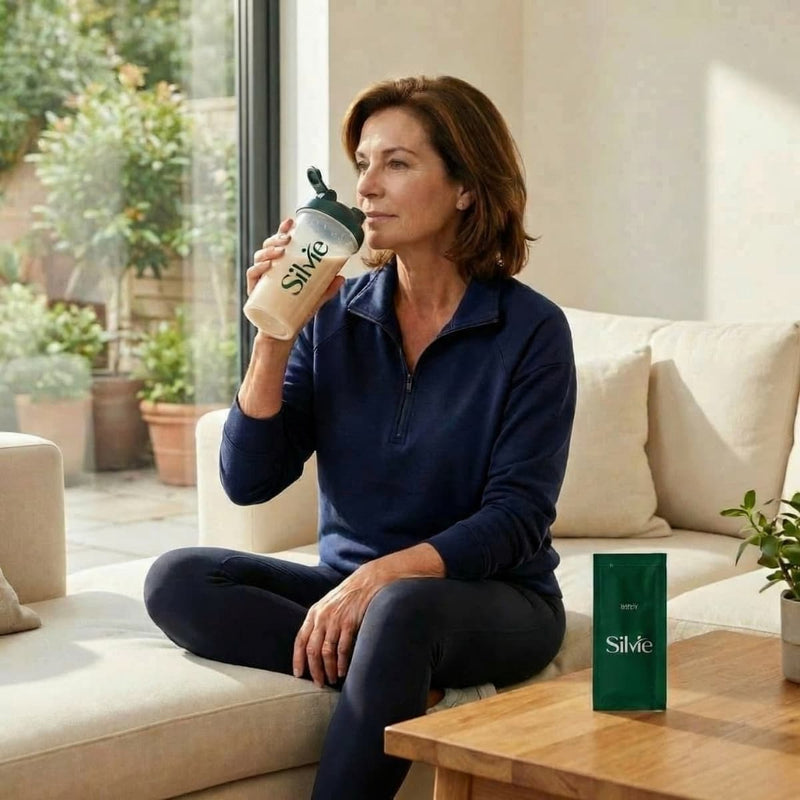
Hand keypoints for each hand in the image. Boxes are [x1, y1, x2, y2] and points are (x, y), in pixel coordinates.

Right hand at [247, 218, 344, 327]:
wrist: (281, 335)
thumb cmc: (295, 314)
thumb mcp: (314, 300)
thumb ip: (327, 290)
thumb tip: (342, 277)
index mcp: (281, 266)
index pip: (281, 243)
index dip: (283, 229)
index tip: (291, 220)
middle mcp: (269, 269)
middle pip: (269, 246)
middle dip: (277, 237)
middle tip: (289, 237)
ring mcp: (260, 279)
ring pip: (260, 257)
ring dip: (269, 250)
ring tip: (281, 250)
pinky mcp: (254, 292)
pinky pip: (252, 275)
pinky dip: (258, 269)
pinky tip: (267, 266)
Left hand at [292, 562, 390, 686]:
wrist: (366, 582)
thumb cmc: (347, 596)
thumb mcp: (327, 605)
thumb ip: (319, 622)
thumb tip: (312, 645)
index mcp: (314, 613)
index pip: (300, 640)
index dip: (298, 659)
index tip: (298, 674)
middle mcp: (322, 617)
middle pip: (312, 650)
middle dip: (314, 670)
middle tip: (319, 683)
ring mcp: (335, 620)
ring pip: (326, 652)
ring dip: (328, 669)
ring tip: (331, 679)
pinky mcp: (349, 623)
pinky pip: (342, 649)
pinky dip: (341, 663)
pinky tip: (342, 671)